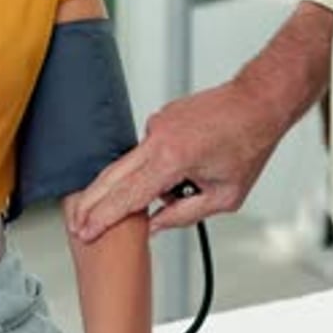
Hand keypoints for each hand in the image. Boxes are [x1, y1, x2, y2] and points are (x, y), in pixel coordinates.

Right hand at [67, 77, 282, 239]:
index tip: (85, 230)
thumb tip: (154, 225)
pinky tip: (191, 163)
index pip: (128, 195)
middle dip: (93, 201)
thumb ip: (184, 215)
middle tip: (77, 221)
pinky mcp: (161, 115)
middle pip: (113, 176)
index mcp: (172, 159)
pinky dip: (160, 163)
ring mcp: (157, 123)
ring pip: (134, 162)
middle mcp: (158, 138)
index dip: (103, 217)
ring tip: (192, 180)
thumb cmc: (247, 145)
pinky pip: (150, 148)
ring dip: (144, 181)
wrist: (255, 102)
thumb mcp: (224, 196)